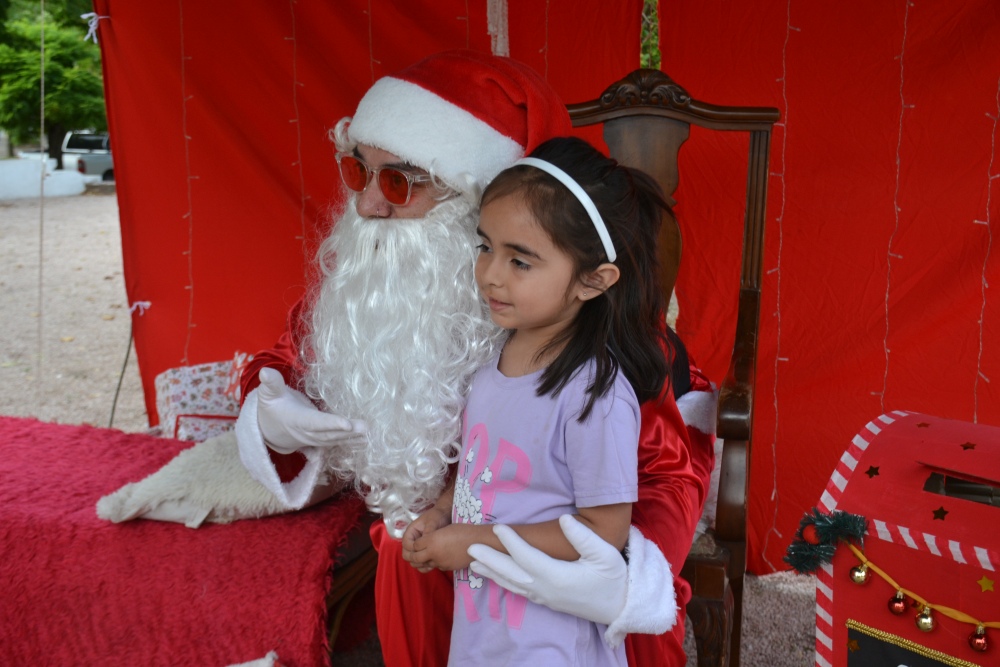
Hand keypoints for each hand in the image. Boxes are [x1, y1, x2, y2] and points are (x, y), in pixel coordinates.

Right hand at [255, 367, 365, 453]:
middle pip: (329, 433)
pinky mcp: (321, 441)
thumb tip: (266, 372)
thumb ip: (271, 384)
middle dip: (348, 432)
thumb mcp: (269, 394)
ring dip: (352, 437)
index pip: (315, 422)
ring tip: (368, 432)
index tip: (347, 424)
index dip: (330, 424)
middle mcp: (307, 433)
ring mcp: (315, 439)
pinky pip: (336, 442)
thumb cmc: (272, 408)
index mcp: (297, 420)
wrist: (269, 431)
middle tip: (365, 427)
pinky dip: (350, 442)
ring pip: (335, 439)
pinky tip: (365, 439)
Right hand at [401, 507, 450, 572]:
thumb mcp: (433, 522)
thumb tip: (425, 543)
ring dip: (419, 563)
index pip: (406, 544)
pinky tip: (433, 565)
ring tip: (430, 563)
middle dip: (414, 558)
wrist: (446, 515)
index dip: (412, 549)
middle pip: (407, 553)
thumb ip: (428, 532)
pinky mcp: (425, 551)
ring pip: (413, 559)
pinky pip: (421, 561)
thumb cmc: (437, 516)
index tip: (423, 550)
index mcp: (411, 531)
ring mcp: (418, 547)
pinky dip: (424, 565)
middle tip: (426, 560)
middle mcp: (412, 540)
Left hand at [408, 523, 484, 572]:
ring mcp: (440, 562)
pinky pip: (437, 566)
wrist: (478, 542)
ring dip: (425, 561)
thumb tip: (426, 541)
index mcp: (432, 540)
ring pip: (425, 564)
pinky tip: (443, 557)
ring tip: (429, 555)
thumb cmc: (462, 530)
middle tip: (415, 553)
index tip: (418, 542)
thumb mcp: (444, 529)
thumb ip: (432, 536)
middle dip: (413, 556)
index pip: (414, 545)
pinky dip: (436, 563)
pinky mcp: (447, 568)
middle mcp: (433, 552)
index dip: (415, 543)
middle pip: (415, 558)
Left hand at [468, 514, 626, 625]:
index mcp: (559, 577)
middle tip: (470, 547)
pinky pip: (519, 591)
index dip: (511, 542)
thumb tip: (564, 519)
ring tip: (473, 562)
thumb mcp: (604, 554)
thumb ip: (583, 537)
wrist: (620, 606)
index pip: (527, 557)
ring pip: (512, 584)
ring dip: (492, 573)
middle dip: (491, 559)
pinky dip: (503, 583)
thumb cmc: (614, 577)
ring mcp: (546, 598)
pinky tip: (495, 576)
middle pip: (512, 573)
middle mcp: (547, 589)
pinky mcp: (547, 601)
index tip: (497, 527)